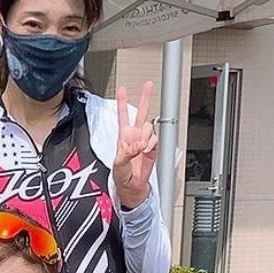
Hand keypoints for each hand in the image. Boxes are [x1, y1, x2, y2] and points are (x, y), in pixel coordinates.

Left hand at [113, 82, 157, 208]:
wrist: (133, 188)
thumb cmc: (122, 177)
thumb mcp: (118, 164)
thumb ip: (126, 152)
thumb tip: (136, 144)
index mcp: (123, 137)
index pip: (123, 116)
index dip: (123, 103)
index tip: (123, 89)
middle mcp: (134, 136)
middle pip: (141, 113)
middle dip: (145, 98)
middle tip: (148, 85)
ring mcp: (145, 141)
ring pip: (149, 127)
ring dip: (145, 137)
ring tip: (140, 149)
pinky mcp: (153, 148)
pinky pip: (155, 139)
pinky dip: (151, 145)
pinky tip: (146, 151)